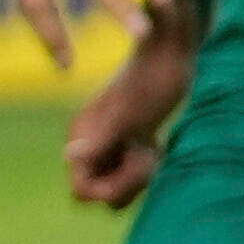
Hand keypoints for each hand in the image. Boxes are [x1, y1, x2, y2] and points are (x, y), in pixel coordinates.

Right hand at [63, 16, 192, 213]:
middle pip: (101, 194)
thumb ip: (101, 137)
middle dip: (129, 182)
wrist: (173, 50)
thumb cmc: (154, 77)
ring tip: (154, 149)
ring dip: (139, 176)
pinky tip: (156, 147)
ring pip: (116, 187)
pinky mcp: (126, 142)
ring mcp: (107, 144)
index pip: (82, 191)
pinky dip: (144, 168)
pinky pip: (129, 175)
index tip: (137, 161)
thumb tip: (70, 156)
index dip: (112, 189)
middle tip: (150, 153)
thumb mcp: (131, 113)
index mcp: (82, 136)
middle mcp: (89, 144)